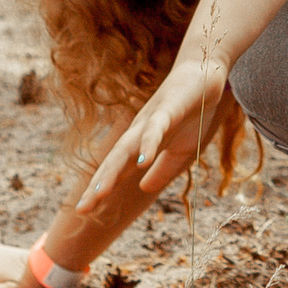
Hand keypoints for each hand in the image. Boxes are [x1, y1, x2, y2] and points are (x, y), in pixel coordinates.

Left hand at [76, 51, 230, 214]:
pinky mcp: (168, 109)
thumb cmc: (191, 111)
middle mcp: (138, 132)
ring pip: (126, 148)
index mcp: (140, 143)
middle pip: (114, 161)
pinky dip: (147, 145)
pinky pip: (155, 129)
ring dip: (112, 170)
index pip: (116, 170)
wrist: (206, 74)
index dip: (99, 189)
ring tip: (100, 193)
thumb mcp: (181, 150)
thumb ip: (162, 170)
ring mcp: (151, 120)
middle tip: (82, 209)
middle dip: (98, 185)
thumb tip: (143, 188)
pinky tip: (142, 162)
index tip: (83, 212)